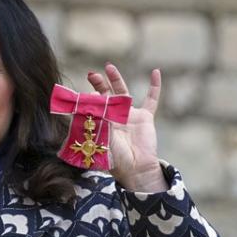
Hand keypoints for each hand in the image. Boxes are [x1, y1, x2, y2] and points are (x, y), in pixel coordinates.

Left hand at [86, 64, 165, 192]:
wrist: (135, 169)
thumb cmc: (116, 159)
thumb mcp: (102, 138)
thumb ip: (98, 120)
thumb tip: (91, 100)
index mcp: (102, 122)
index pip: (93, 105)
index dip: (87, 98)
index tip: (81, 93)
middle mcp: (114, 116)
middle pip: (105, 94)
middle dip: (98, 84)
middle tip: (91, 74)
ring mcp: (130, 115)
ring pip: (123, 92)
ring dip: (116, 79)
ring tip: (109, 67)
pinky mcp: (145, 117)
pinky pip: (152, 99)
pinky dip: (155, 86)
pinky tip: (156, 72)